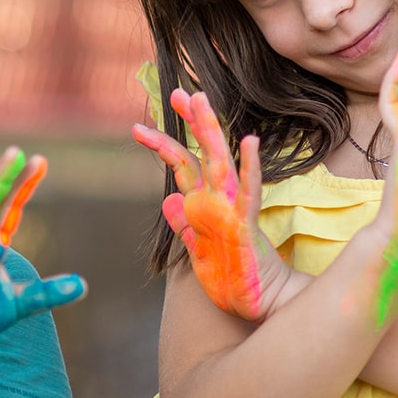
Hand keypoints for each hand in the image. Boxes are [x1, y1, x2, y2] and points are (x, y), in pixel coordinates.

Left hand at [133, 88, 292, 320]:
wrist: (256, 306)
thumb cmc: (231, 280)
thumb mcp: (197, 251)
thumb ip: (184, 225)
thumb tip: (167, 201)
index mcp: (203, 206)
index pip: (184, 166)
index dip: (164, 143)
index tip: (141, 124)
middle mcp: (218, 202)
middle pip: (202, 153)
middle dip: (191, 122)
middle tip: (178, 91)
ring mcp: (232, 210)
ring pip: (220, 162)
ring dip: (210, 131)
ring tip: (201, 101)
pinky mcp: (245, 226)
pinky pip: (249, 192)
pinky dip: (249, 167)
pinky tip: (249, 143)